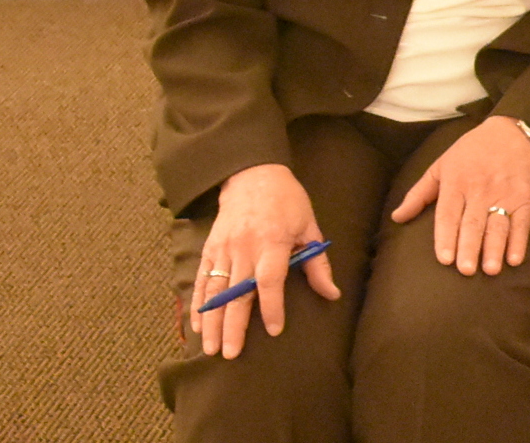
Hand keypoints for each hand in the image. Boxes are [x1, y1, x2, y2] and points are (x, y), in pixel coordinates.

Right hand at [192, 163, 340, 358]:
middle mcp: (245, 247)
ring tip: (209, 349)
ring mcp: (224, 248)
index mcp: (272, 241)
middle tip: (229, 354)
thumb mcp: (308, 226)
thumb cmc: (287, 201)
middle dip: (233, 326)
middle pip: (237, 292)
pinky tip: (197, 326)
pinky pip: (201, 280)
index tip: (274, 330)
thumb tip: (332, 294)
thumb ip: (317, 262)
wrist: (252, 175)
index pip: (270, 280)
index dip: (272, 306)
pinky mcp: (210, 248)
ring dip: (212, 322)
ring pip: (216, 291)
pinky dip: (198, 304)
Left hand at [391, 115, 529, 274]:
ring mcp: (505, 194)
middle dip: (469, 247)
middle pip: (473, 222)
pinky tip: (514, 259)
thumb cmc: (472, 151)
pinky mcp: (526, 198)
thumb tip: (396, 218)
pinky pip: (522, 223)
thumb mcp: (441, 165)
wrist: (513, 132)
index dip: (446, 236)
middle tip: (465, 270)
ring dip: (494, 248)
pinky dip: (519, 241)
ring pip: (498, 225)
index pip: (449, 213)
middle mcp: (480, 190)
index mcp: (457, 182)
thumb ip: (419, 194)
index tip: (444, 258)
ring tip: (489, 270)